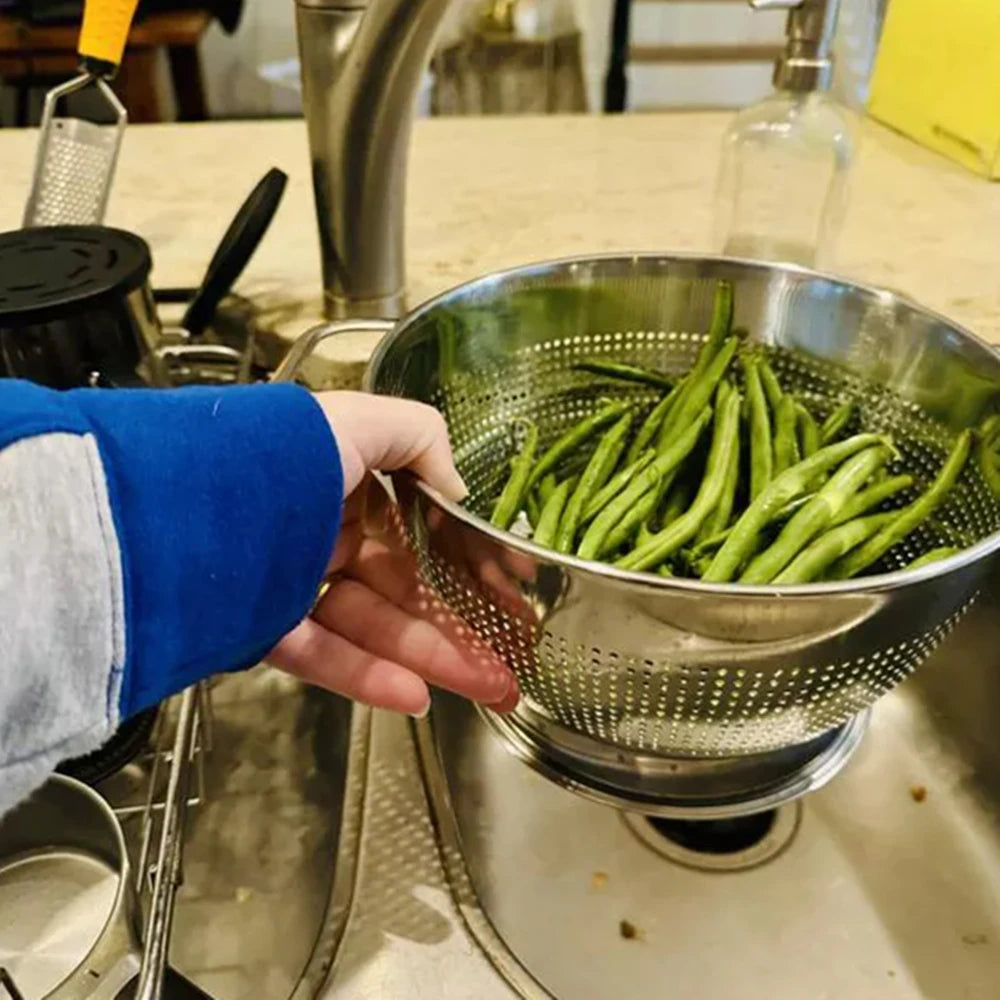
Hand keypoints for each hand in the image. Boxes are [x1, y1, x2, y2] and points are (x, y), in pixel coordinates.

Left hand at [269, 391, 518, 716]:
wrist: (184, 505)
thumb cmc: (279, 454)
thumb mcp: (360, 421)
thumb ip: (422, 440)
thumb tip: (460, 490)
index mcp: (346, 481)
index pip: (419, 528)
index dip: (468, 557)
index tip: (511, 587)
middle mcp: (323, 531)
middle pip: (405, 588)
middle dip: (461, 626)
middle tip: (508, 662)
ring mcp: (294, 583)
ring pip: (374, 627)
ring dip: (432, 658)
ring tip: (488, 687)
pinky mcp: (262, 629)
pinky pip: (324, 655)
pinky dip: (370, 677)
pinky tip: (418, 697)